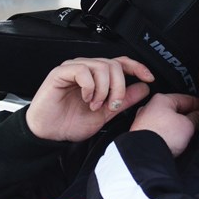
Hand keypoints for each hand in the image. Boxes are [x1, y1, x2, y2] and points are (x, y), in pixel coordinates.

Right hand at [26, 56, 154, 141]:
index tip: (149, 78)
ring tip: (95, 105)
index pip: (121, 63)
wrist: (49, 135)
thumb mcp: (105, 113)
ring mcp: (73, 69)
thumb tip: (143, 88)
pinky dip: (89, 87)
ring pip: (101, 66)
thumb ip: (124, 100)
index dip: (137, 67)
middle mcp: (87, 70)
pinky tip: (86, 99)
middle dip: (119, 87)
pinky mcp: (60, 72)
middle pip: (114, 65)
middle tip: (112, 105)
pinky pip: (83, 70)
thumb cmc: (70, 123)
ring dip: (103, 89)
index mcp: (97, 77)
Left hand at [130, 93, 198, 156]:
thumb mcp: (188, 125)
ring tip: (190, 133)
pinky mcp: (142, 135)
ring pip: (167, 121)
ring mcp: (144, 122)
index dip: (198, 104)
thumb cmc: (163, 136)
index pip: (185, 98)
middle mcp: (149, 108)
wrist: (147, 155)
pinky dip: (169, 134)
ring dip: (178, 126)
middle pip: (175, 109)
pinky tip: (176, 141)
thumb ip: (196, 118)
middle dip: (187, 116)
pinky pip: (161, 131)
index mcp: (161, 99)